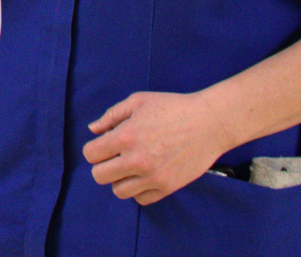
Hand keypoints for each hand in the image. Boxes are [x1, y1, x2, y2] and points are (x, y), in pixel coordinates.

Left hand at [82, 91, 230, 204]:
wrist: (209, 123)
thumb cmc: (173, 108)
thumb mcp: (138, 102)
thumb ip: (111, 115)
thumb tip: (93, 129)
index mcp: (125, 137)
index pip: (91, 155)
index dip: (94, 149)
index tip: (104, 145)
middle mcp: (136, 160)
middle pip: (100, 176)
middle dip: (103, 165)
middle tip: (116, 157)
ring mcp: (152, 177)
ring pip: (119, 191)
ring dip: (120, 179)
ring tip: (131, 167)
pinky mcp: (167, 187)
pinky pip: (141, 199)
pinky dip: (138, 190)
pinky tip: (145, 175)